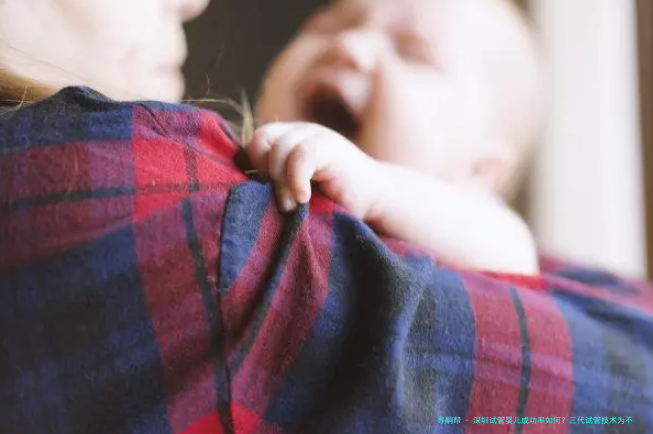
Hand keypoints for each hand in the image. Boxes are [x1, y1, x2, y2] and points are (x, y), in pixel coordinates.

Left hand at [246, 122, 380, 216]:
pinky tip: (303, 198)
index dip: (254, 167)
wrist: (376, 202)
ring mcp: (316, 136)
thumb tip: (236, 192)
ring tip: (292, 206)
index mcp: (287, 140)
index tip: (266, 194)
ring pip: (280, 148)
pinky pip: (301, 154)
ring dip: (280, 182)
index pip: (255, 142)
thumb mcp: (294, 192)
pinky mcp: (331, 147)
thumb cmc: (332, 203)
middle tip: (280, 201)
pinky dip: (296, 178)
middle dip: (265, 172)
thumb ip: (271, 184)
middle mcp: (299, 132)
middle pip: (262, 139)